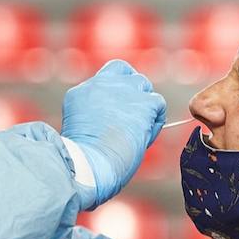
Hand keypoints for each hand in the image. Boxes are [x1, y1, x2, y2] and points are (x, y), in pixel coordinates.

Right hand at [61, 59, 166, 208]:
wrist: (88, 164)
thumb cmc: (83, 160)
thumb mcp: (79, 129)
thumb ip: (94, 115)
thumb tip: (117, 121)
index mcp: (81, 92)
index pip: (104, 79)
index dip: (113, 91)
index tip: (115, 109)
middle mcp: (102, 84)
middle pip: (125, 74)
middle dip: (131, 92)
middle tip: (131, 118)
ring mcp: (124, 90)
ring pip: (143, 86)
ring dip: (144, 105)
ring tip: (138, 131)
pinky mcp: (144, 103)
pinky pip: (158, 104)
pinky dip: (156, 120)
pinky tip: (146, 137)